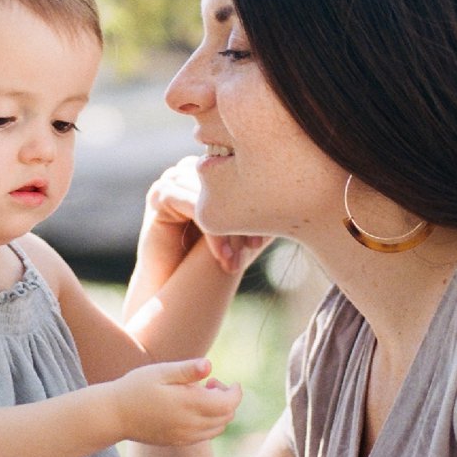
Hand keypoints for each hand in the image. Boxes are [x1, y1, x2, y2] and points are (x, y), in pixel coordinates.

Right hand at [108, 358, 241, 445]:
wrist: (114, 415)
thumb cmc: (136, 387)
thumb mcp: (160, 372)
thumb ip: (186, 370)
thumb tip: (209, 366)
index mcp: (188, 405)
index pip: (228, 404)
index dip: (235, 393)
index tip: (230, 381)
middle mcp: (190, 425)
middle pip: (226, 417)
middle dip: (227, 400)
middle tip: (211, 383)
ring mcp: (184, 436)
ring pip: (217, 428)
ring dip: (219, 412)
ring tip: (201, 393)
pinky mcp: (177, 441)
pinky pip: (204, 435)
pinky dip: (208, 422)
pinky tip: (191, 407)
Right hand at [144, 158, 268, 276]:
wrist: (176, 287)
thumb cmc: (212, 259)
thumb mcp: (242, 231)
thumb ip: (259, 209)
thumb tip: (296, 197)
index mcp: (212, 170)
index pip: (239, 176)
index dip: (254, 206)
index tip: (262, 242)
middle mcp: (192, 169)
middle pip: (225, 183)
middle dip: (241, 218)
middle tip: (253, 249)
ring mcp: (173, 178)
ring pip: (210, 195)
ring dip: (228, 228)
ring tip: (237, 259)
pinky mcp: (159, 193)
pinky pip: (192, 204)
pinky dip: (211, 231)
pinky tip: (221, 256)